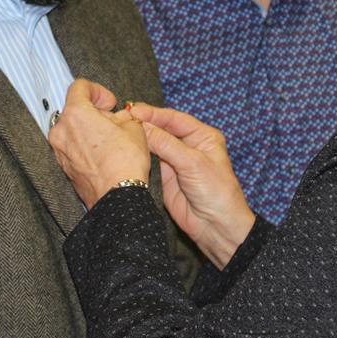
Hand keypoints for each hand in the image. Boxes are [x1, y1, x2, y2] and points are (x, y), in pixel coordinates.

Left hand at [49, 79, 150, 208]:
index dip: (98, 91)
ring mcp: (60, 151)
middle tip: (114, 122)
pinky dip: (85, 146)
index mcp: (75, 114)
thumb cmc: (125, 161)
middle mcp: (61, 130)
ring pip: (73, 130)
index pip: (79, 87)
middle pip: (75, 110)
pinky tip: (104, 154)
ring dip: (90, 129)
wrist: (117, 197)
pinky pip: (73, 148)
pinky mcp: (64, 167)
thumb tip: (120, 117)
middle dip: (95, 113)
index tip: (110, 102)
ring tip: (111, 140)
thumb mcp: (134, 127)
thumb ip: (123, 116)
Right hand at [131, 105, 254, 269]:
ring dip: (139, 139)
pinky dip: (138, 155)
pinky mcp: (164, 176)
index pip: (174, 118)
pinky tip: (126, 149)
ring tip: (120, 131)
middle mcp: (188, 145)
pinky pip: (149, 161)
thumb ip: (167, 144)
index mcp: (202, 135)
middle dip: (144, 123)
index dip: (154, 114)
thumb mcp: (193, 163)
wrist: (215, 227)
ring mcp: (175, 161)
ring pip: (154, 144)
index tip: (134, 110)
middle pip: (162, 129)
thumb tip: (142, 126)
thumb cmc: (216, 191)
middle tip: (122, 119)